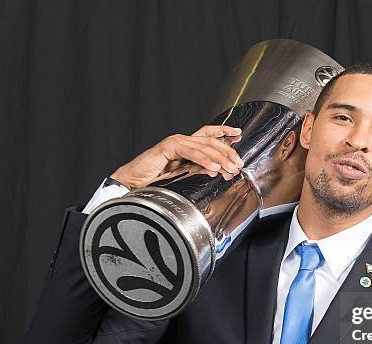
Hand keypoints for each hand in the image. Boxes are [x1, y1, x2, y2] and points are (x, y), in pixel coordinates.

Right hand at [110, 125, 242, 188]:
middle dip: (227, 151)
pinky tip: (213, 167)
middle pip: (210, 140)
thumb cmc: (155, 182)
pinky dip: (204, 160)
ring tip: (230, 168)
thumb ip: (199, 171)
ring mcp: (175, 142)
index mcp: (186, 146)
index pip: (208, 135)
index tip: (238, 133)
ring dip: (219, 158)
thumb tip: (218, 171)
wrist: (133, 184)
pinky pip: (190, 152)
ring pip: (203, 146)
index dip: (223, 132)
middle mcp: (182, 141)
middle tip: (238, 163)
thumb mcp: (184, 176)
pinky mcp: (167, 147)